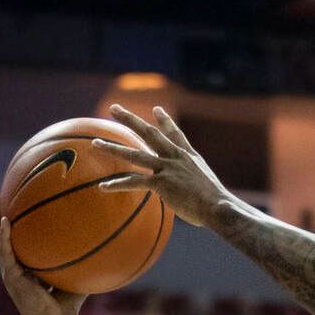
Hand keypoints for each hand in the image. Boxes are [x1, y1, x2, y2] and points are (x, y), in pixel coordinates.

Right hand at [0, 193, 86, 314]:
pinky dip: (4, 236)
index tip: (17, 201)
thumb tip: (105, 241)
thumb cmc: (68, 304)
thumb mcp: (76, 276)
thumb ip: (83, 260)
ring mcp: (10, 271)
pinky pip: (6, 252)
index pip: (17, 239)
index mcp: (25, 265)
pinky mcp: (11, 277)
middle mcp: (15, 266)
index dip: (14, 222)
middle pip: (2, 235)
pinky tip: (4, 220)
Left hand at [94, 105, 231, 227]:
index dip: (165, 120)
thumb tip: (190, 191)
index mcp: (189, 156)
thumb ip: (192, 182)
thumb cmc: (215, 202)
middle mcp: (176, 157)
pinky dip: (118, 184)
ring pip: (135, 154)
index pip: (175, 133)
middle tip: (114, 108)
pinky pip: (134, 182)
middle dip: (130, 119)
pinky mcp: (161, 183)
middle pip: (149, 133)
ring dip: (113, 148)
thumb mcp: (206, 184)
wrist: (218, 206)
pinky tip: (103, 187)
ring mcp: (168, 168)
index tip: (156, 109)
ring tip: (95, 143)